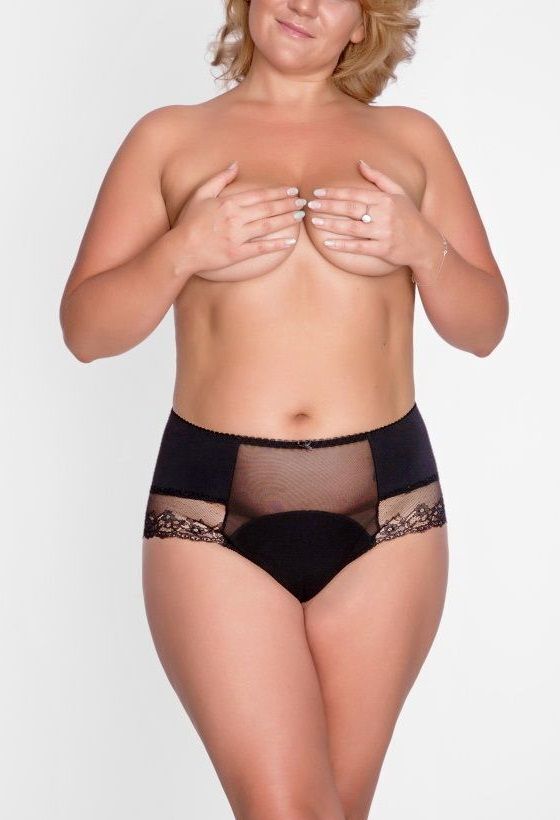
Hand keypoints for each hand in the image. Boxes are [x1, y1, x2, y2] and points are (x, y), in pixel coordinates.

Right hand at [170, 162, 304, 280]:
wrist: (181, 249)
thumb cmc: (189, 221)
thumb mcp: (201, 194)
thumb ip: (219, 179)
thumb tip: (235, 164)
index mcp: (229, 202)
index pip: (259, 195)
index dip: (278, 192)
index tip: (292, 190)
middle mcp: (235, 218)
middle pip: (267, 209)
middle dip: (287, 204)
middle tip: (302, 201)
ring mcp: (237, 236)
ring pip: (268, 226)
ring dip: (286, 220)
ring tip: (300, 216)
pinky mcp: (237, 253)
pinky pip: (261, 249)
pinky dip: (276, 245)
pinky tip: (290, 242)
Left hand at [305, 159, 440, 271]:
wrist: (425, 243)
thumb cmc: (408, 216)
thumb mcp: (398, 192)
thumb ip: (378, 178)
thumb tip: (360, 162)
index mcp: (385, 199)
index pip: (355, 193)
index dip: (334, 192)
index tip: (317, 192)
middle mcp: (384, 214)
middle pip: (351, 208)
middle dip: (328, 206)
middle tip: (310, 205)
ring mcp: (383, 232)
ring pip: (352, 227)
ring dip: (331, 224)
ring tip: (314, 222)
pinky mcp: (383, 249)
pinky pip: (359, 246)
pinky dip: (343, 245)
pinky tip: (328, 244)